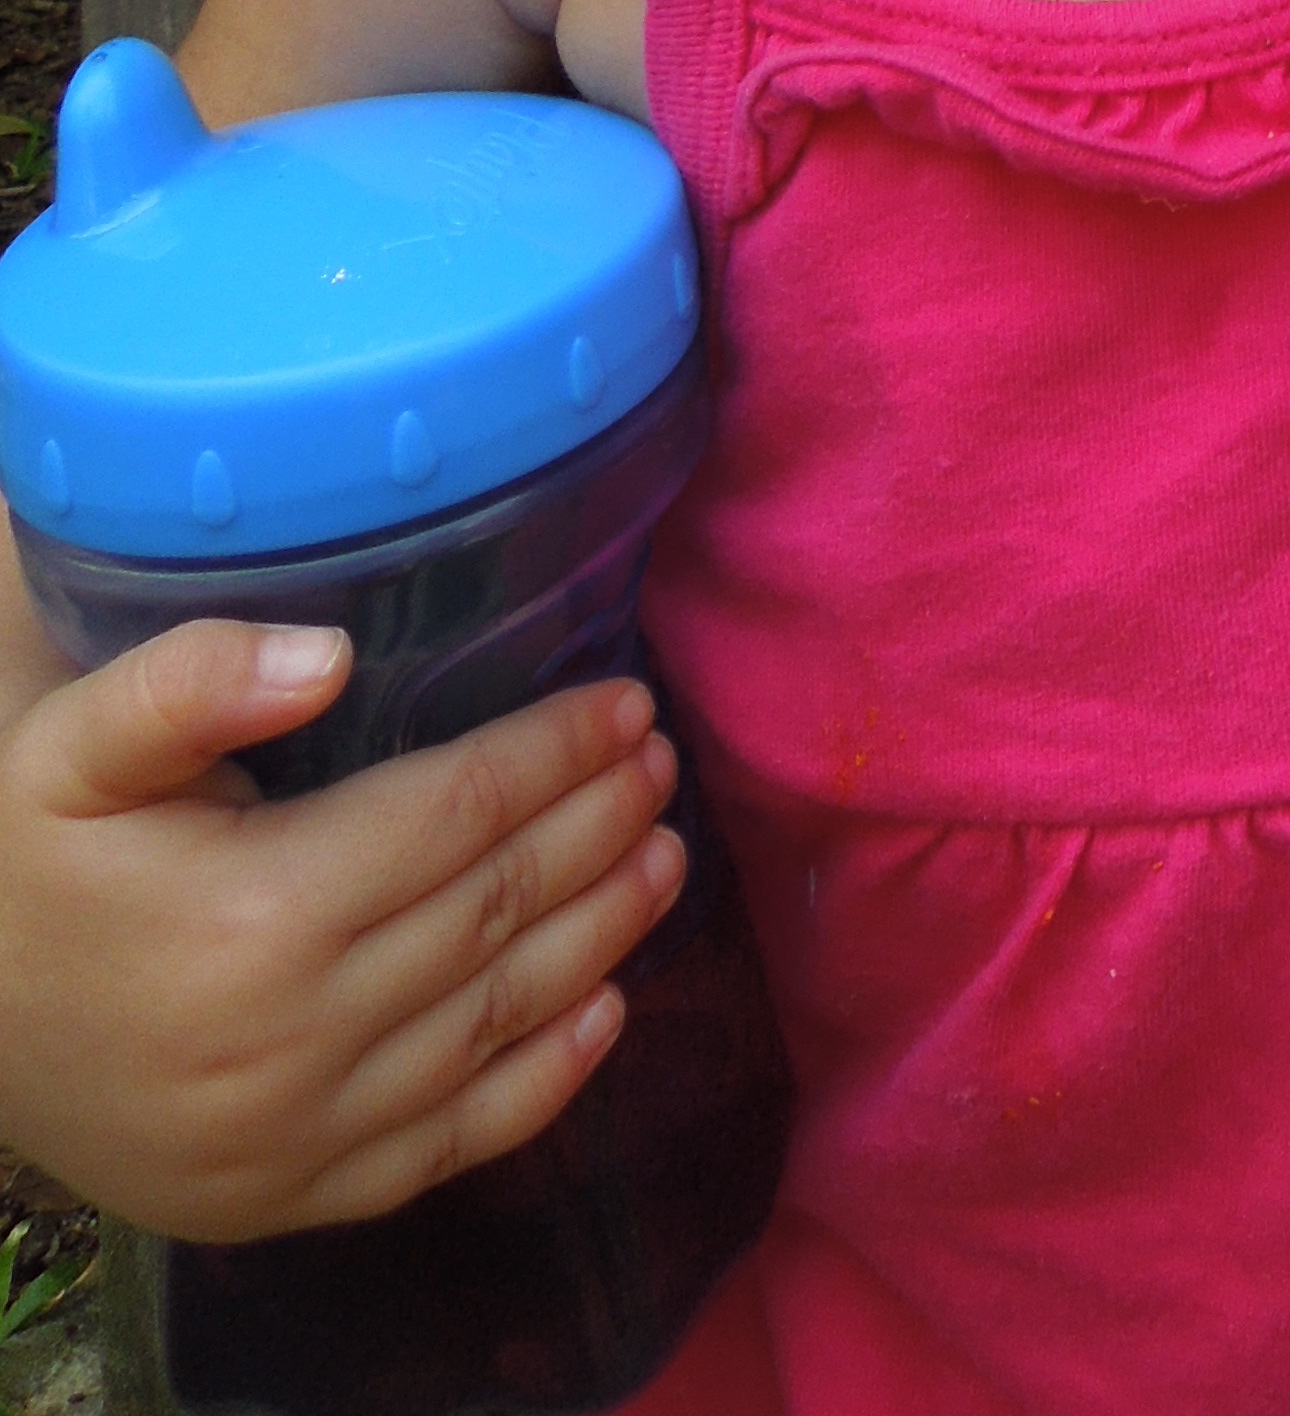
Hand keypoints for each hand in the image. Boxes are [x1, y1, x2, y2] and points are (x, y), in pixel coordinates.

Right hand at [0, 620, 685, 1242]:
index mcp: (259, 911)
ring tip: (666, 855)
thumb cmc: (30, 873)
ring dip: (601, 935)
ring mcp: (301, 1133)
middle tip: (661, 762)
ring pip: (496, 1020)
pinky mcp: (293, 1196)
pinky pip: (451, 1141)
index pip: (457, 815)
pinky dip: (544, 1080)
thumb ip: (188, 682)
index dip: (554, 754)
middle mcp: (296, 1035)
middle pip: (493, 911)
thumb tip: (328, 654)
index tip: (626, 703)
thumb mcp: (72, 751)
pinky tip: (606, 1010)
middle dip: (596, 827)